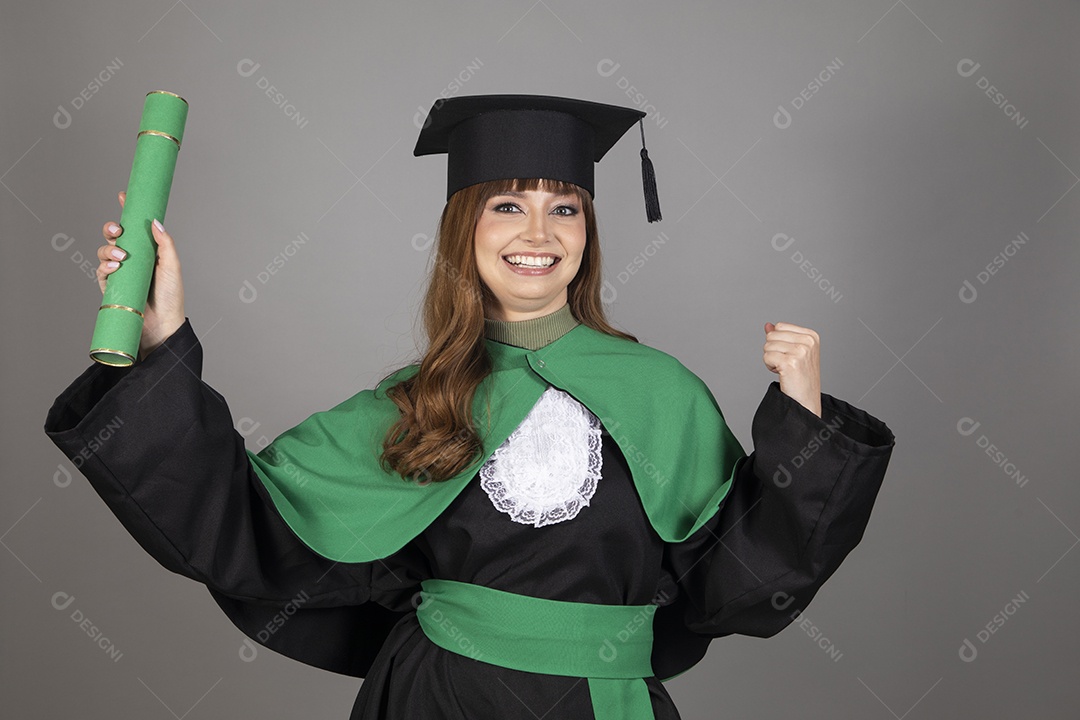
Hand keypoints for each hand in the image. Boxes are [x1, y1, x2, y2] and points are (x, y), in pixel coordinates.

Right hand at [97, 190, 185, 360]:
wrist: (163, 325)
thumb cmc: (171, 296)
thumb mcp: (172, 266)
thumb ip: (165, 244)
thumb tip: (154, 221)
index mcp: (148, 251)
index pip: (135, 227)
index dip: (127, 211)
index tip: (123, 195)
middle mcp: (133, 259)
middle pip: (114, 237)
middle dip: (111, 229)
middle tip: (119, 232)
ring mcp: (120, 272)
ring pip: (104, 252)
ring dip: (109, 250)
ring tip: (122, 258)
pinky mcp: (111, 287)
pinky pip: (101, 271)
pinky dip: (105, 266)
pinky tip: (115, 268)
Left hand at [762, 321, 821, 416]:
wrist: (806, 400)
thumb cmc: (800, 377)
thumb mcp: (793, 352)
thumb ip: (781, 336)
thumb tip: (768, 325)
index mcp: (811, 336)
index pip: (780, 326)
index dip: (779, 342)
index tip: (790, 356)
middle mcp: (808, 342)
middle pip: (772, 335)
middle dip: (773, 351)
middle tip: (787, 364)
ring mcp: (800, 351)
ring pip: (767, 346)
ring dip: (771, 360)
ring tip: (786, 369)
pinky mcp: (790, 362)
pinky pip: (766, 357)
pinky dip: (770, 366)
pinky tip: (782, 373)